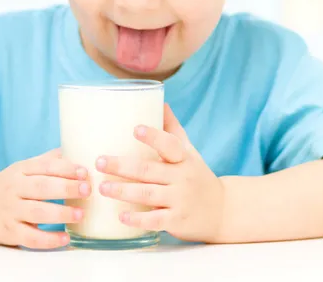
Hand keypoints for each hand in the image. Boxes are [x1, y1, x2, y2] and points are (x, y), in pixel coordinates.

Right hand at [0, 149, 90, 249]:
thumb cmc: (7, 186)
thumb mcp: (22, 169)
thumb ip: (46, 161)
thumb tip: (73, 149)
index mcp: (20, 170)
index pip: (45, 166)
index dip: (66, 168)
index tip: (84, 172)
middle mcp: (14, 189)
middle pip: (41, 187)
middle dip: (66, 188)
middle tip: (87, 190)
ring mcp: (10, 212)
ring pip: (36, 213)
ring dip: (61, 213)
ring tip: (81, 214)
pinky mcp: (9, 233)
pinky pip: (30, 238)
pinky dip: (48, 240)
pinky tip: (65, 238)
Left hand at [96, 104, 224, 242]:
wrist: (223, 211)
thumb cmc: (197, 175)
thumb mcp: (189, 151)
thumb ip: (172, 129)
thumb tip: (161, 101)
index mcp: (183, 158)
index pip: (169, 144)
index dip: (153, 137)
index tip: (135, 128)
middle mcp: (182, 177)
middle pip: (148, 170)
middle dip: (121, 166)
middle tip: (99, 161)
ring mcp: (180, 200)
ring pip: (147, 195)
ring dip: (122, 191)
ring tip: (101, 187)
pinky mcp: (177, 221)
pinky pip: (155, 220)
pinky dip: (137, 219)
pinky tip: (120, 216)